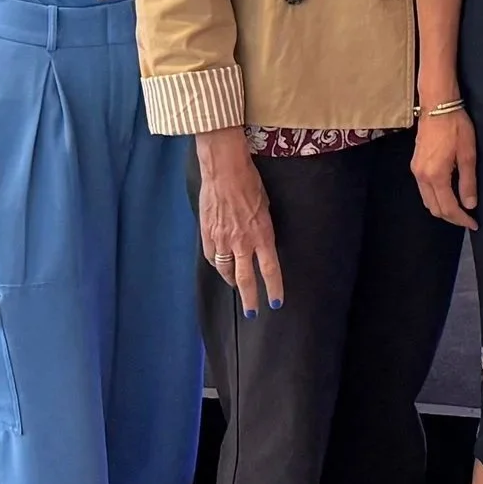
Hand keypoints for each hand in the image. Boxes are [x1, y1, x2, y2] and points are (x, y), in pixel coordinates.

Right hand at [195, 126, 283, 315]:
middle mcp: (242, 242)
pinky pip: (212, 257)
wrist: (224, 170)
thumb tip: (259, 241)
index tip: (275, 303)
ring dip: (232, 282)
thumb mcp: (264, 207)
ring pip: (226, 271)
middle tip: (251, 312)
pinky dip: (217, 264)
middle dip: (249, 299)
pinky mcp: (207, 235)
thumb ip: (262, 228)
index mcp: (262, 235)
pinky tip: (220, 266)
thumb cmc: (249, 183)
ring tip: (236, 287)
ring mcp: (222, 241)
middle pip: (246, 279)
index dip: (274, 289)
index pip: (270, 270)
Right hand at [412, 106, 477, 230]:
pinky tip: (447, 194)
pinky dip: (436, 198)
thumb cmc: (456, 127)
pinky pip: (424, 190)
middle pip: (435, 208)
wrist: (438, 106)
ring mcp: (416, 171)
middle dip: (451, 217)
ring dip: (442, 208)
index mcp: (436, 176)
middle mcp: (422, 177)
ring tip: (459, 209)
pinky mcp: (415, 164)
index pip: (448, 207)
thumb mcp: (468, 154)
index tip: (474, 224)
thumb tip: (470, 204)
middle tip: (468, 219)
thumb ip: (468, 182)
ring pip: (428, 200)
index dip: (461, 219)